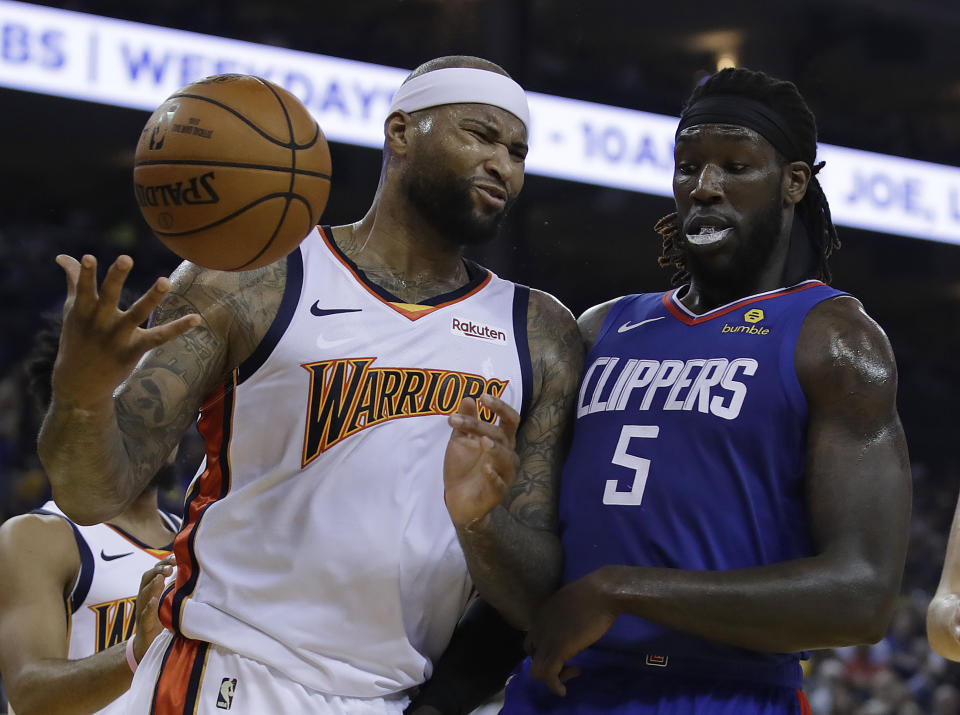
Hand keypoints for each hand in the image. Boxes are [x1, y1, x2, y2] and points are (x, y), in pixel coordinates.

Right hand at [52, 254, 200, 410]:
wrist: (79, 384)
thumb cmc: (78, 339)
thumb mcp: (73, 311)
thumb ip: (75, 282)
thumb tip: (63, 256)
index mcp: (83, 311)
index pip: (84, 289)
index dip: (85, 274)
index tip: (87, 257)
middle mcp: (100, 322)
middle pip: (109, 296)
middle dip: (115, 278)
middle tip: (125, 258)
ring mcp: (117, 337)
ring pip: (137, 314)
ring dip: (151, 298)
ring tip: (165, 280)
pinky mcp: (134, 350)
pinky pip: (159, 337)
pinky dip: (177, 328)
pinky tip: (196, 318)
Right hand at [132, 554, 174, 661]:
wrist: (146, 645)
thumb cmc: (160, 620)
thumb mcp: (168, 601)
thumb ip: (175, 588)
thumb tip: (193, 573)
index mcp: (151, 591)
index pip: (154, 572)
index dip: (163, 563)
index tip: (175, 556)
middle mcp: (145, 599)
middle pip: (146, 579)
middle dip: (157, 569)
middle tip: (170, 566)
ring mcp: (142, 612)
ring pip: (143, 594)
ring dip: (152, 585)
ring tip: (160, 577)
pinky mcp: (144, 626)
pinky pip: (144, 615)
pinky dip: (148, 607)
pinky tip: (153, 601)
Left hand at [443, 395, 520, 527]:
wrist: (457, 499)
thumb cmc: (463, 468)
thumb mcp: (460, 441)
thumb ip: (465, 422)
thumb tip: (468, 398)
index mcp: (502, 441)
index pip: (510, 419)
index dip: (500, 407)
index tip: (483, 397)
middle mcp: (508, 455)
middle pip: (501, 435)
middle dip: (479, 426)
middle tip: (456, 421)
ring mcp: (505, 474)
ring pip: (506, 458)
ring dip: (495, 449)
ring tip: (482, 441)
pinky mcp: (499, 493)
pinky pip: (499, 484)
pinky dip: (493, 476)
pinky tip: (485, 468)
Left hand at [526, 570, 617, 695]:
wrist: (602, 594)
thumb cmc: (593, 594)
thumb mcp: (570, 604)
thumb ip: (564, 616)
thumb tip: (571, 622)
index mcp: (541, 615)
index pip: (533, 639)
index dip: (546, 649)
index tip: (566, 651)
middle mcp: (538, 627)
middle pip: (532, 654)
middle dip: (548, 662)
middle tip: (569, 664)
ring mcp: (546, 639)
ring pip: (536, 670)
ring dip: (552, 677)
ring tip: (572, 672)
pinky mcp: (557, 650)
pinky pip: (548, 676)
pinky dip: (554, 686)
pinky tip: (563, 691)